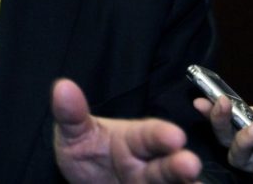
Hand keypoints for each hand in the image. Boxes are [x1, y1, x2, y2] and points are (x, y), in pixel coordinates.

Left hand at [52, 78, 200, 182]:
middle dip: (179, 165)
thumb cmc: (86, 153)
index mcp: (135, 140)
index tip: (175, 137)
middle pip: (166, 165)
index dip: (162, 135)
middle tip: (190, 165)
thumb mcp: (75, 135)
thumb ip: (72, 116)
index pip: (150, 135)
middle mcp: (149, 166)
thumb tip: (62, 87)